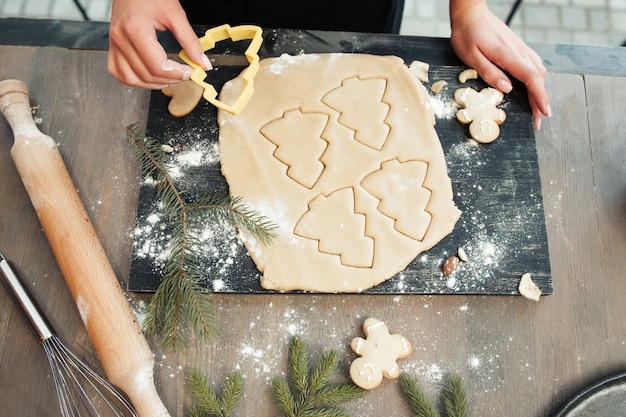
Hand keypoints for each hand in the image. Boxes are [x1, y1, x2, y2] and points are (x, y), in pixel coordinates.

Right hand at [107, 0, 211, 88]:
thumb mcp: (175, 14)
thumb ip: (190, 41)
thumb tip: (202, 63)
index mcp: (135, 29)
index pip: (157, 66)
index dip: (177, 74)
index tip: (190, 71)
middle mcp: (121, 39)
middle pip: (147, 75)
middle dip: (170, 79)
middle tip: (184, 74)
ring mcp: (114, 45)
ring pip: (133, 79)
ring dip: (155, 83)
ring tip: (170, 77)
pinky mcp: (112, 48)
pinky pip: (120, 74)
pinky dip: (136, 80)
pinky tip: (150, 77)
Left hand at [450, 0, 550, 128]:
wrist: (470, 13)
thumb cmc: (467, 34)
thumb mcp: (471, 56)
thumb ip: (489, 72)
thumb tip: (507, 88)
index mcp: (507, 54)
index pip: (531, 78)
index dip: (540, 96)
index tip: (544, 112)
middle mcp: (518, 51)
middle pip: (538, 77)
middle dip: (541, 100)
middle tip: (539, 120)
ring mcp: (520, 48)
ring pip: (538, 71)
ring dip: (540, 90)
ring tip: (537, 108)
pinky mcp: (517, 47)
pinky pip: (532, 65)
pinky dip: (536, 79)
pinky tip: (533, 87)